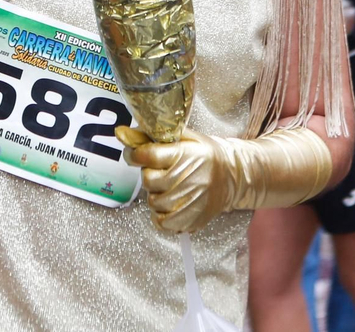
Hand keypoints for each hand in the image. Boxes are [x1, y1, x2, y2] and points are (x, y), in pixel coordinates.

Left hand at [119, 126, 234, 232]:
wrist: (232, 177)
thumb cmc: (206, 155)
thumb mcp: (185, 137)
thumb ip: (154, 136)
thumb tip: (122, 133)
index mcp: (186, 154)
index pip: (148, 156)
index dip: (135, 154)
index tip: (135, 154)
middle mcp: (188, 179)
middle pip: (149, 180)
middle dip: (150, 174)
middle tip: (161, 171)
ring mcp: (190, 202)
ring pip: (153, 201)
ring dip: (156, 194)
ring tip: (169, 187)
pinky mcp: (190, 220)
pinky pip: (161, 221)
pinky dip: (161, 214)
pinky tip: (170, 204)